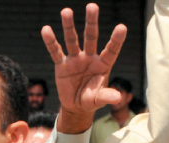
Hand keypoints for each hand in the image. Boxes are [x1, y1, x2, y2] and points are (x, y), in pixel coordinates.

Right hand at [42, 3, 126, 132]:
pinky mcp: (62, 65)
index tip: (122, 27)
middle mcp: (89, 58)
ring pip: (72, 40)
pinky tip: (46, 30)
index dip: (116, 40)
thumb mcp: (98, 100)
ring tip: (66, 11)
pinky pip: (55, 52)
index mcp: (103, 65)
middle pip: (91, 37)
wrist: (75, 106)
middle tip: (92, 6)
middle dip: (91, 22)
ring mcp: (75, 59)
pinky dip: (51, 42)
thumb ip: (107, 96)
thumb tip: (118, 98)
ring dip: (69, 26)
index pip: (111, 50)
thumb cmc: (91, 101)